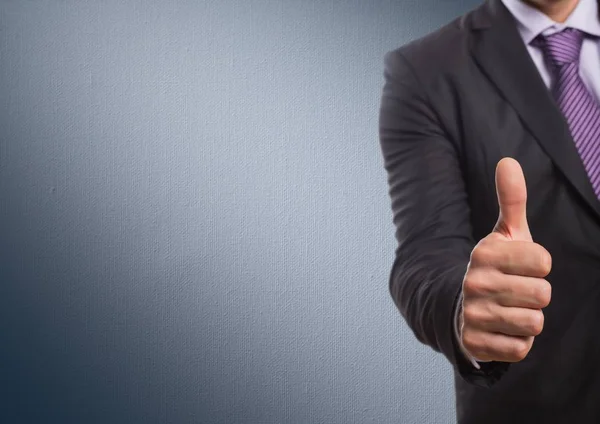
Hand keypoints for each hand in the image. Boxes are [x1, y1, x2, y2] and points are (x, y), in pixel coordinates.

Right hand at [459, 157, 551, 362]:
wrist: (462, 308)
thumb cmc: (497, 268)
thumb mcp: (505, 235)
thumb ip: (511, 199)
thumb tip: (508, 161)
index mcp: (484, 253)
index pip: (544, 262)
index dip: (539, 267)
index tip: (522, 267)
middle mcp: (474, 282)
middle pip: (542, 295)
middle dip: (535, 296)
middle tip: (515, 292)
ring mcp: (472, 314)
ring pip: (534, 322)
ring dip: (528, 320)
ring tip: (509, 310)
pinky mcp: (475, 342)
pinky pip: (520, 348)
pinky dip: (517, 341)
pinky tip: (501, 330)